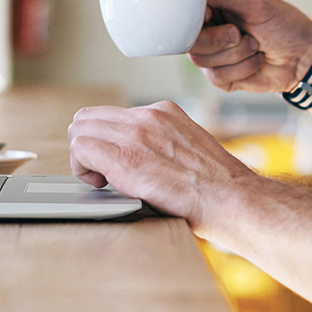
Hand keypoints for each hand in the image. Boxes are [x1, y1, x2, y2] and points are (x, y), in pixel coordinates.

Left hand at [67, 100, 258, 238]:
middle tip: (100, 172)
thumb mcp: (189, 147)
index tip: (112, 162)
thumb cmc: (217, 187)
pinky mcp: (125, 158)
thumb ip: (161, 143)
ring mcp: (135, 134)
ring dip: (83, 157)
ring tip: (101, 179)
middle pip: (88, 117)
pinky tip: (100, 184)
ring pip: (79, 129)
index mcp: (163, 112)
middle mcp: (147, 116)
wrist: (231, 199)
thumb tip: (140, 157)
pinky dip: (82, 168)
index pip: (111, 114)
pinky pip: (81, 149)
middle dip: (88, 145)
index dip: (104, 139)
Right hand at [189, 0, 311, 92]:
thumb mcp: (255, 2)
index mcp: (214, 6)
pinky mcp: (222, 76)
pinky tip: (257, 60)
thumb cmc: (284, 24)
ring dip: (236, 54)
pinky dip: (242, 68)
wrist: (305, 57)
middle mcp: (210, 29)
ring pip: (201, 60)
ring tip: (255, 45)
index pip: (184, 10)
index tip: (212, 18)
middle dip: (218, 40)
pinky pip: (216, 76)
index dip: (193, 18)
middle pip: (189, 40)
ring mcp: (214, 54)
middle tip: (240, 33)